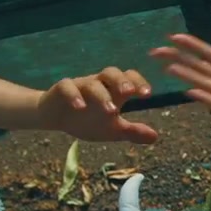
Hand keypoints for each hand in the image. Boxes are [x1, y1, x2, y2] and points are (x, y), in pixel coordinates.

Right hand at [36, 67, 158, 143]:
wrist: (55, 117)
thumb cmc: (87, 120)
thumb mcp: (111, 130)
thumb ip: (132, 131)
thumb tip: (155, 137)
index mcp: (112, 90)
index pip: (128, 77)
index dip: (138, 82)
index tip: (148, 94)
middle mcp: (98, 83)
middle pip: (111, 73)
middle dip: (122, 81)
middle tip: (130, 93)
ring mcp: (79, 85)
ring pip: (91, 83)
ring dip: (102, 95)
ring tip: (111, 111)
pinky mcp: (61, 89)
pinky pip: (67, 87)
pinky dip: (74, 96)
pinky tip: (79, 107)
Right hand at [150, 32, 210, 141]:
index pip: (210, 56)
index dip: (193, 46)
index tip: (174, 37)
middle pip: (201, 68)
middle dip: (179, 59)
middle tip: (156, 51)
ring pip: (206, 84)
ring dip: (188, 76)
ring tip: (169, 68)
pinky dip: (206, 97)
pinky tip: (190, 92)